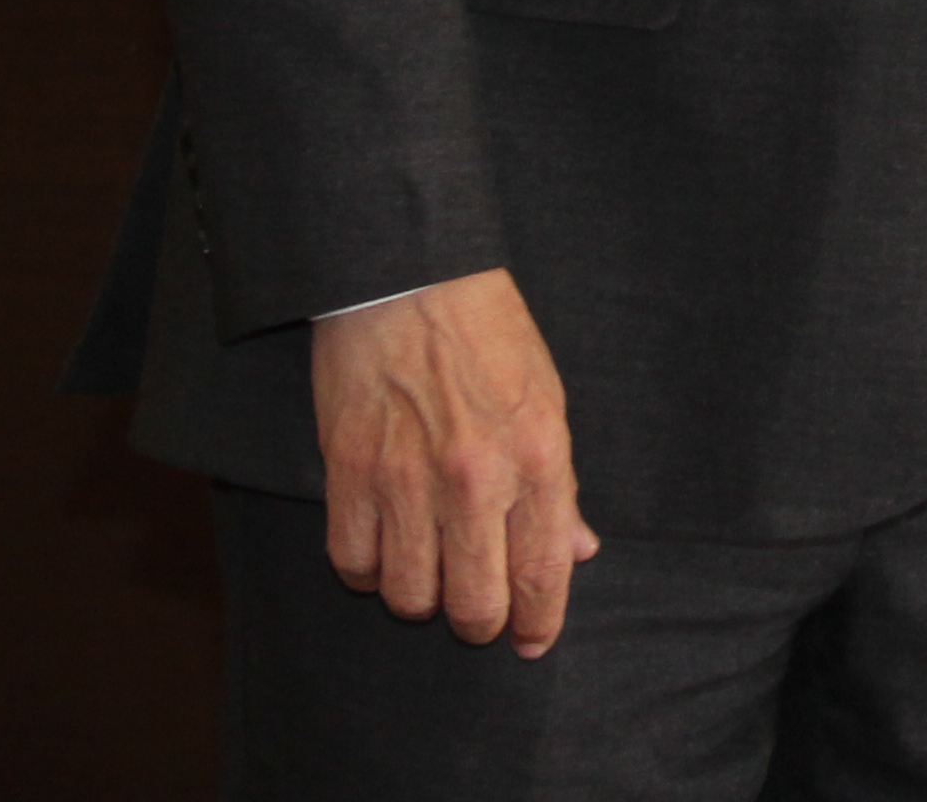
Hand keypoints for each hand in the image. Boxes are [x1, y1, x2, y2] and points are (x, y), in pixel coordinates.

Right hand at [307, 269, 598, 654]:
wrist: (409, 285)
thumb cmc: (489, 338)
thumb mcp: (550, 401)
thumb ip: (561, 485)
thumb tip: (577, 550)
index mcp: (538, 456)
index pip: (541, 569)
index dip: (537, 620)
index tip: (530, 642)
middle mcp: (476, 478)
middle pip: (474, 601)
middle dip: (479, 622)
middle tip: (477, 613)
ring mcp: (407, 480)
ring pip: (409, 595)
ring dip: (421, 599)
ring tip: (430, 573)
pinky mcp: (349, 474)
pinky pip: (355, 564)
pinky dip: (370, 571)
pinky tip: (385, 551)